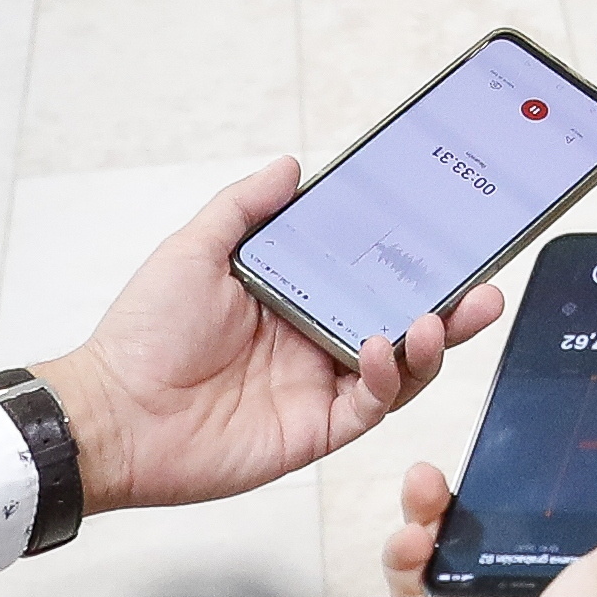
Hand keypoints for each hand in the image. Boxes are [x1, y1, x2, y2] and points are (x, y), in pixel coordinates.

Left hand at [30, 159, 502, 515]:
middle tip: (484, 286)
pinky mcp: (317, 429)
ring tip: (436, 317)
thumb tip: (291, 166)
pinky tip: (380, 348)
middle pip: (402, 324)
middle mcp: (317, 342)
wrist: (113, 416)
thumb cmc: (142, 334)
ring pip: (401, 369)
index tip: (449, 236)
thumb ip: (245, 209)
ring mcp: (321, 388)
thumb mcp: (193, 252)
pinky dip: (386, 379)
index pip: (371, 276)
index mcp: (297, 299)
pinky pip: (370, 406)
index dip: (413, 261)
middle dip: (451, 309)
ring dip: (429, 344)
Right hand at [385, 455, 596, 596]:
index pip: (585, 525)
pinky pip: (410, 576)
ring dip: (434, 505)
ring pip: (454, 540)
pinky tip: (414, 537)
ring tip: (426, 483)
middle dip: (490, 485)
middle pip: (510, 524)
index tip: (553, 440)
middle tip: (481, 454)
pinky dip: (404, 549)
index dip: (568, 484)